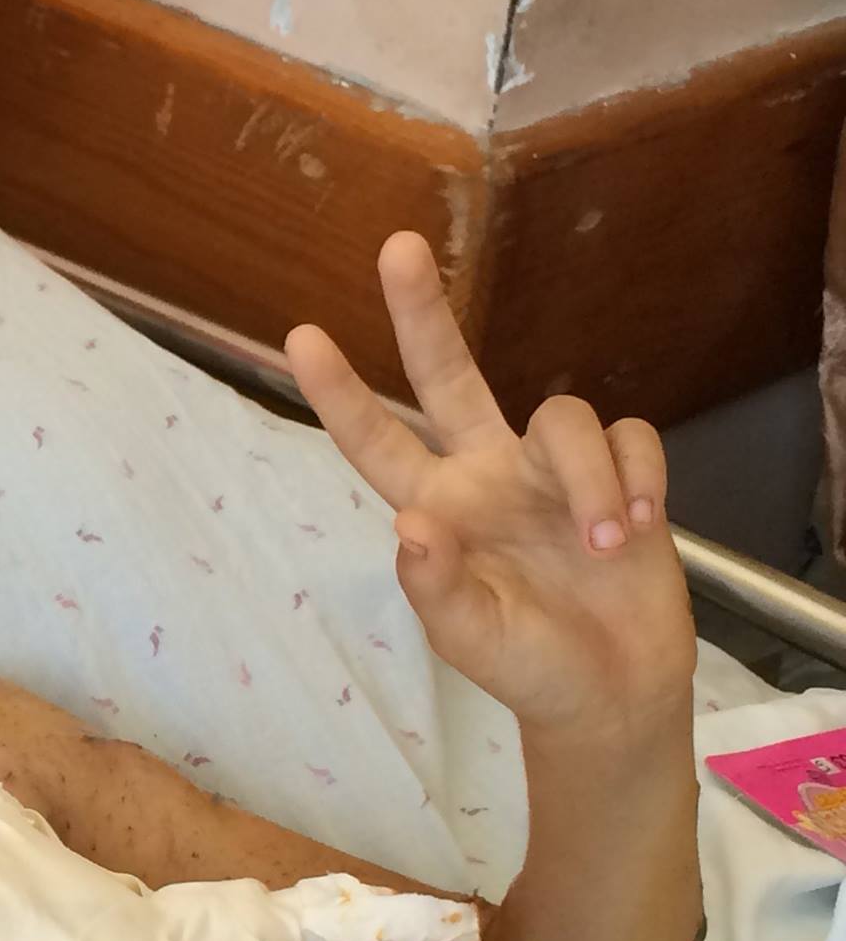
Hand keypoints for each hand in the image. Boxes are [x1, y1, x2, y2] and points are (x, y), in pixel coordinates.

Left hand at [285, 234, 694, 738]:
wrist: (611, 693)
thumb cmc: (528, 666)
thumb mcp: (470, 639)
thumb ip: (437, 588)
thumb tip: (410, 524)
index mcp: (437, 507)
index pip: (377, 441)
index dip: (341, 394)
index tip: (300, 336)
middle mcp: (486, 473)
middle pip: (449, 375)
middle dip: (422, 313)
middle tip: (396, 248)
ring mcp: (551, 471)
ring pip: (563, 415)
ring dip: (589, 478)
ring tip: (607, 541)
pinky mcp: (622, 475)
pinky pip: (628, 438)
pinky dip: (638, 479)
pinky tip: (641, 530)